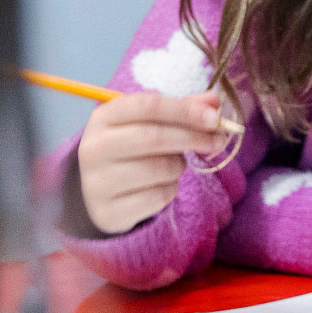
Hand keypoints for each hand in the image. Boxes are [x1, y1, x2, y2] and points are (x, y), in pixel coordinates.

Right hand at [75, 90, 230, 234]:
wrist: (98, 193)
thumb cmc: (131, 149)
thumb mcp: (148, 123)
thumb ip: (182, 108)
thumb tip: (214, 101)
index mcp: (103, 117)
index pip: (148, 105)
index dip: (185, 109)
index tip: (214, 117)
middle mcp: (94, 148)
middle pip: (153, 136)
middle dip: (192, 137)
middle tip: (217, 140)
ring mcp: (97, 182)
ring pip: (159, 168)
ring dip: (179, 165)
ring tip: (175, 163)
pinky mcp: (108, 211)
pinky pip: (158, 196)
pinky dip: (171, 188)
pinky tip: (162, 184)